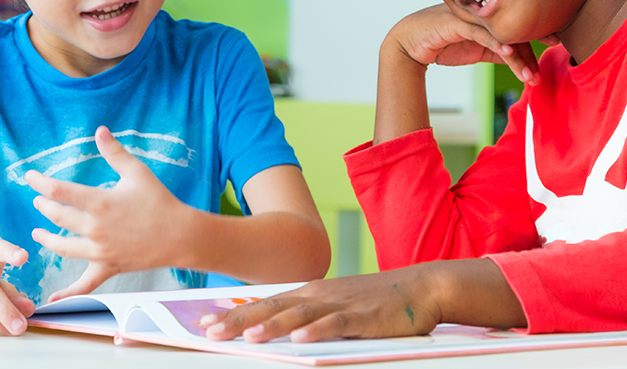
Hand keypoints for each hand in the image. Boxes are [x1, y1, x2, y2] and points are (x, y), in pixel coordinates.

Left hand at [27, 125, 189, 300]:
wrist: (181, 235)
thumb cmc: (160, 201)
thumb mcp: (137, 172)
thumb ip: (115, 152)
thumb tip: (100, 130)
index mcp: (99, 203)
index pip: (59, 191)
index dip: (40, 183)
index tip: (30, 177)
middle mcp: (94, 228)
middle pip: (57, 217)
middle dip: (45, 206)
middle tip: (39, 200)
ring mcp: (99, 251)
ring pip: (62, 247)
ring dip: (46, 239)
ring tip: (38, 234)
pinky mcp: (107, 267)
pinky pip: (83, 284)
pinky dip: (67, 293)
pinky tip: (51, 300)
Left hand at [200, 267, 440, 343]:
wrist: (420, 287)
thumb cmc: (377, 301)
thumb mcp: (336, 306)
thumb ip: (308, 316)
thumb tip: (275, 330)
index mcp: (311, 293)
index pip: (265, 303)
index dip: (235, 313)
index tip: (206, 323)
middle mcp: (320, 295)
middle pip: (274, 307)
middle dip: (240, 320)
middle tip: (211, 331)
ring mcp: (341, 305)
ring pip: (300, 315)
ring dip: (273, 325)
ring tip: (248, 336)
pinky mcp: (364, 317)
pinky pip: (338, 325)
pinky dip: (318, 331)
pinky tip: (302, 339)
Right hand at [388, 5, 540, 84]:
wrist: (409, 43)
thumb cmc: (443, 42)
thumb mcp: (476, 49)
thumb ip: (497, 51)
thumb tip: (520, 60)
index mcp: (488, 15)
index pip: (517, 24)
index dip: (538, 33)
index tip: (558, 42)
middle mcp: (481, 11)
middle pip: (514, 26)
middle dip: (535, 44)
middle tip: (555, 55)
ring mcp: (469, 15)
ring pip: (501, 34)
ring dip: (519, 58)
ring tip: (531, 77)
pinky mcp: (455, 23)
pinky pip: (480, 34)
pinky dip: (496, 44)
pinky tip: (508, 54)